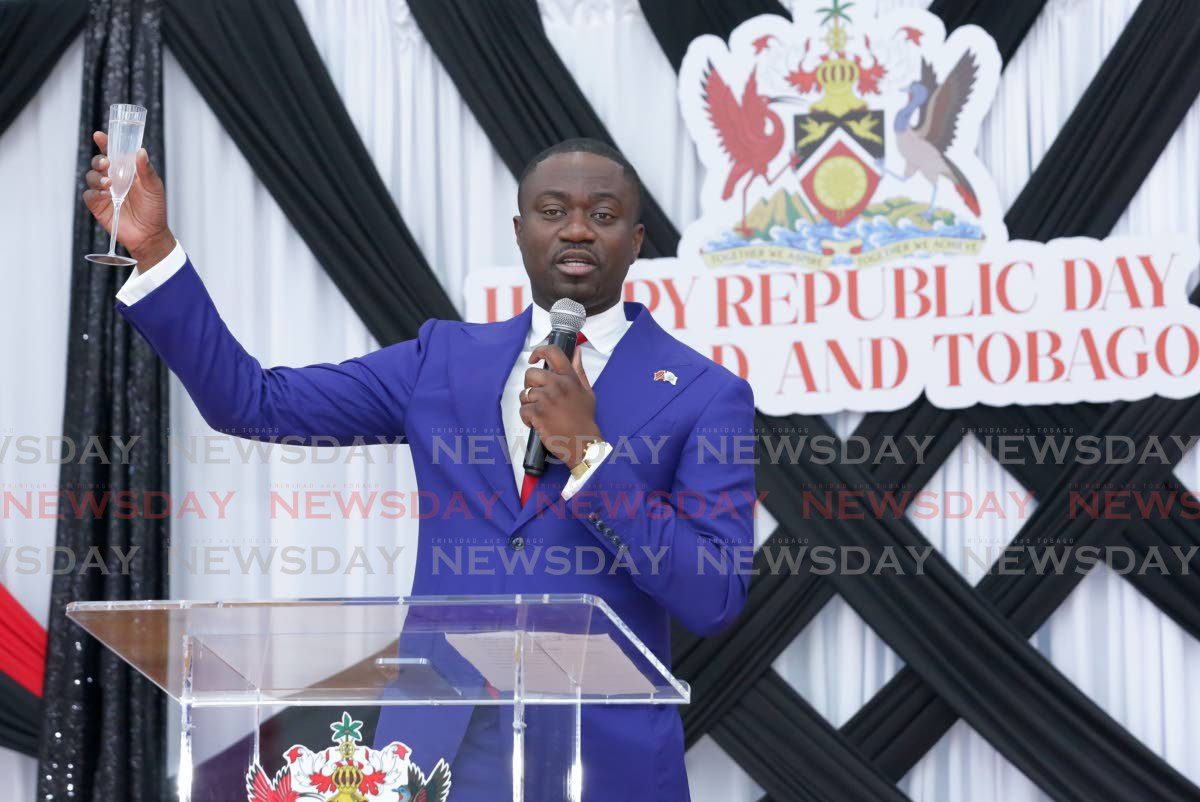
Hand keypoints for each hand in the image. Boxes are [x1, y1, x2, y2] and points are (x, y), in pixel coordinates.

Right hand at [83, 130, 174, 269]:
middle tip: (106, 164)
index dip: (105, 143)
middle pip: (98, 162)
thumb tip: (140, 151)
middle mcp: (113, 179)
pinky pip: (89, 195)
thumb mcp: (154, 187)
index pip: (113, 153)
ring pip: (91, 176)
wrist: (150, 234)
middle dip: (99, 160)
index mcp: (126, 171)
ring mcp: (104, 192)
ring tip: (109, 184)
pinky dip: (94, 192)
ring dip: (97, 177)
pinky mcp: (98, 206)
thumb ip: (146, 170)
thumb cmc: (154, 209)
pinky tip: (105, 195)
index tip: (99, 136)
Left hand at [520, 343, 602, 468]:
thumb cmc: (584, 419)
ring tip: (540, 414)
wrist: (582, 443)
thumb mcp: (587, 392)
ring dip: (529, 404)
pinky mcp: (537, 413)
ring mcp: (546, 399)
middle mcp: (557, 385)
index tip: (534, 358)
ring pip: (524, 394)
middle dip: (530, 385)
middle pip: (531, 374)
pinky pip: (523, 410)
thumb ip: (579, 370)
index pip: (552, 353)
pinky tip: (537, 423)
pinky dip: (526, 418)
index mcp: (569, 378)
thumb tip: (576, 351)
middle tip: (537, 397)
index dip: (539, 351)